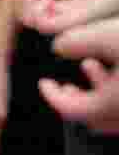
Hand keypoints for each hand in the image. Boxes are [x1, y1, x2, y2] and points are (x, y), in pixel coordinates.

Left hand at [37, 17, 118, 133]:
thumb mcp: (110, 35)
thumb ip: (78, 40)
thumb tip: (57, 46)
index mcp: (112, 104)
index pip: (72, 110)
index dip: (53, 96)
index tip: (43, 83)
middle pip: (93, 119)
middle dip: (75, 101)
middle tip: (63, 87)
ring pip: (113, 118)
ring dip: (98, 99)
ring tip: (90, 72)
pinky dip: (116, 98)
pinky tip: (116, 72)